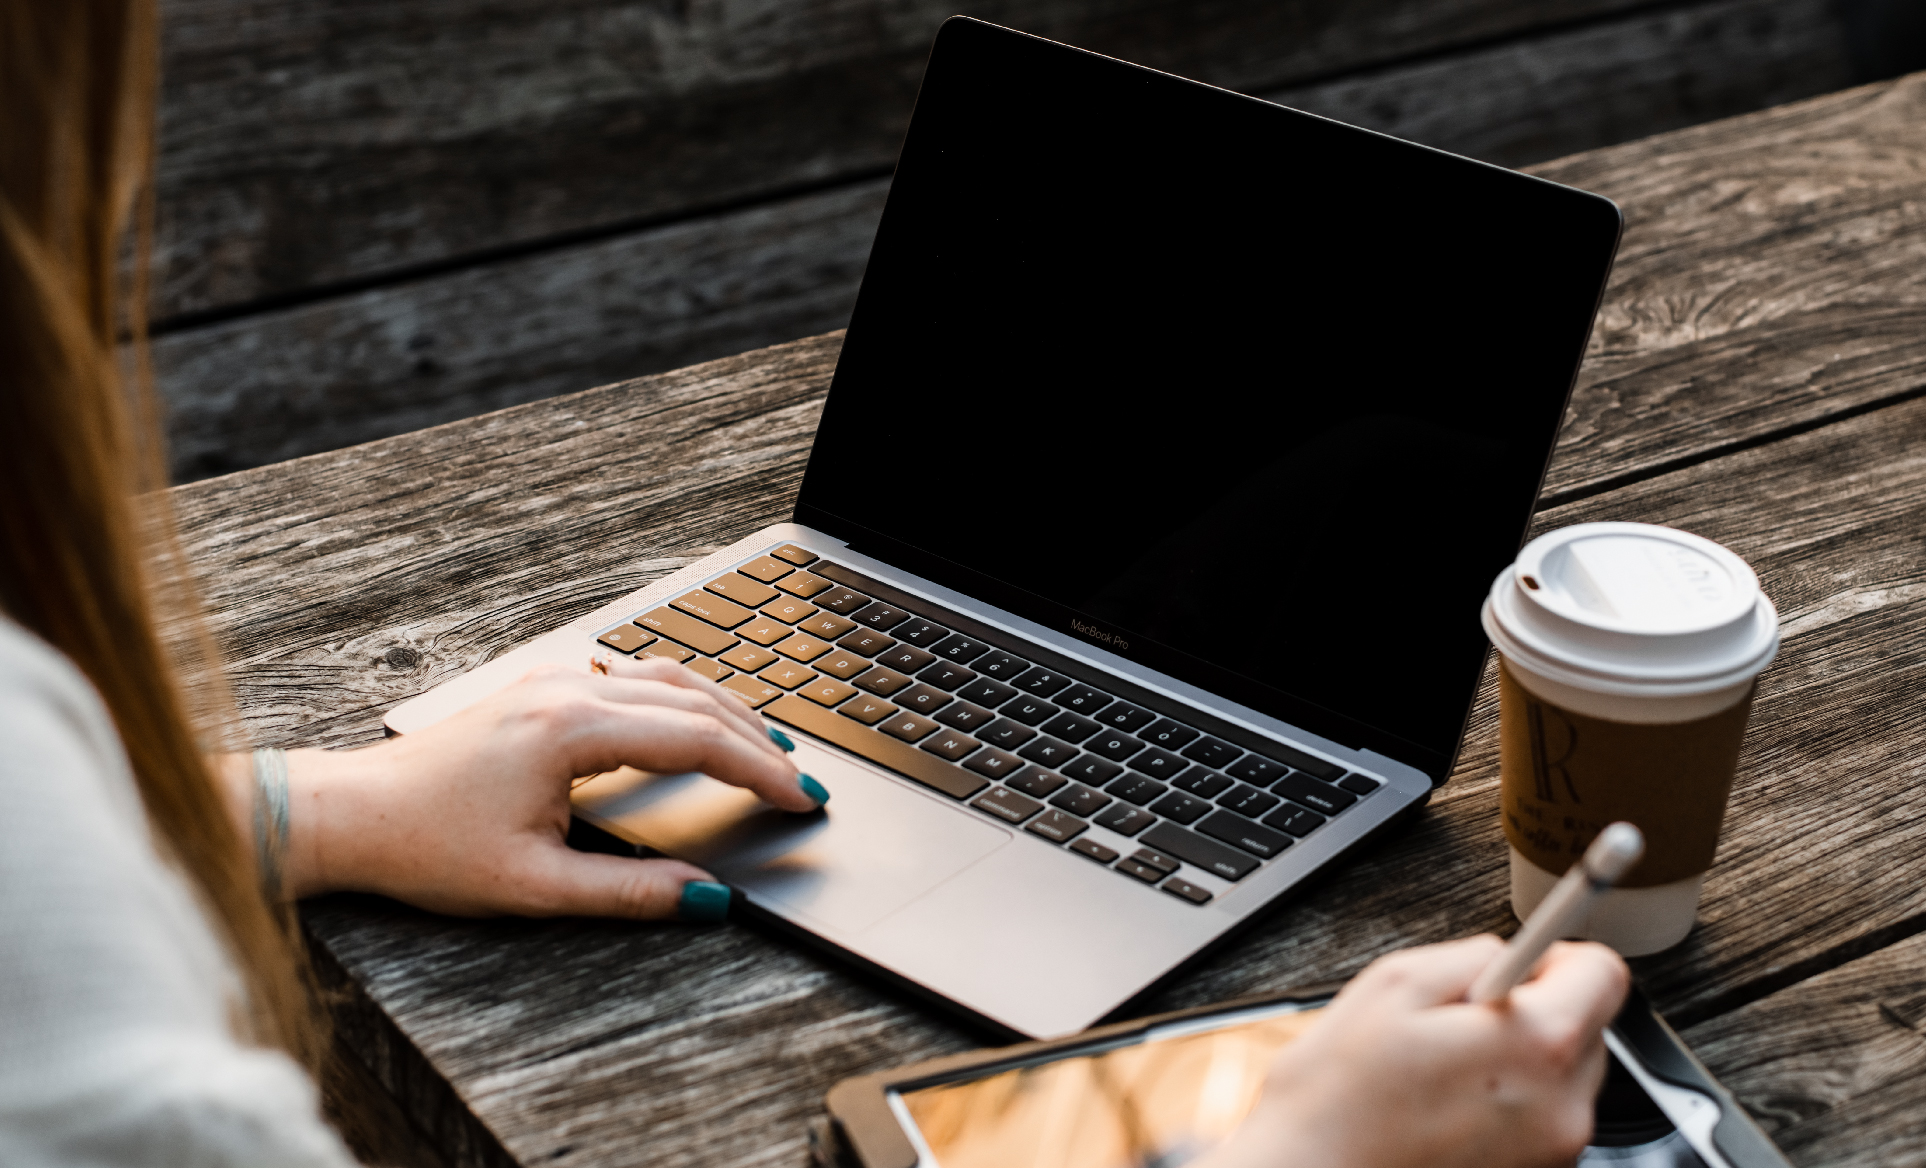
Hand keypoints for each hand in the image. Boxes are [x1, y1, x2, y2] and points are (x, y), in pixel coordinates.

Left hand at [242, 655, 822, 918]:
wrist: (349, 814)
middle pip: (693, 700)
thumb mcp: (534, 887)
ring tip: (769, 750)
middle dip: (757, 742)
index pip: (696, 739)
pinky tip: (699, 723)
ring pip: (667, 678)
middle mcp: (567, 692)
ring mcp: (553, 683)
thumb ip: (630, 893)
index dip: (759, 772)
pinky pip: (635, 678)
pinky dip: (684, 700)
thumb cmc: (427, 848)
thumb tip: (707, 898)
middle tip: (801, 783)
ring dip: (725, 711)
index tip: (800, 800)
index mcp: (571, 731)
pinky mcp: (541, 691)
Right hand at [1196, 936, 1628, 1167]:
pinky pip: (1541, 1119)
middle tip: (1458, 1021)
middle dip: (1531, 1011)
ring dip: (1518, 1060)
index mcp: (1536, 1045)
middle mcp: (1563, 1106)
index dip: (1557, 954)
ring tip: (1443, 1071)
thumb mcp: (1394, 983)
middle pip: (1586, 1026)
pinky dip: (1506, 1104)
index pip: (1603, 971)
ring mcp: (1553, 1152)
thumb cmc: (1338, 1099)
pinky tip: (1446, 1108)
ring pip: (1562, 1074)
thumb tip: (1510, 956)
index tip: (1524, 962)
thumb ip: (1471, 955)